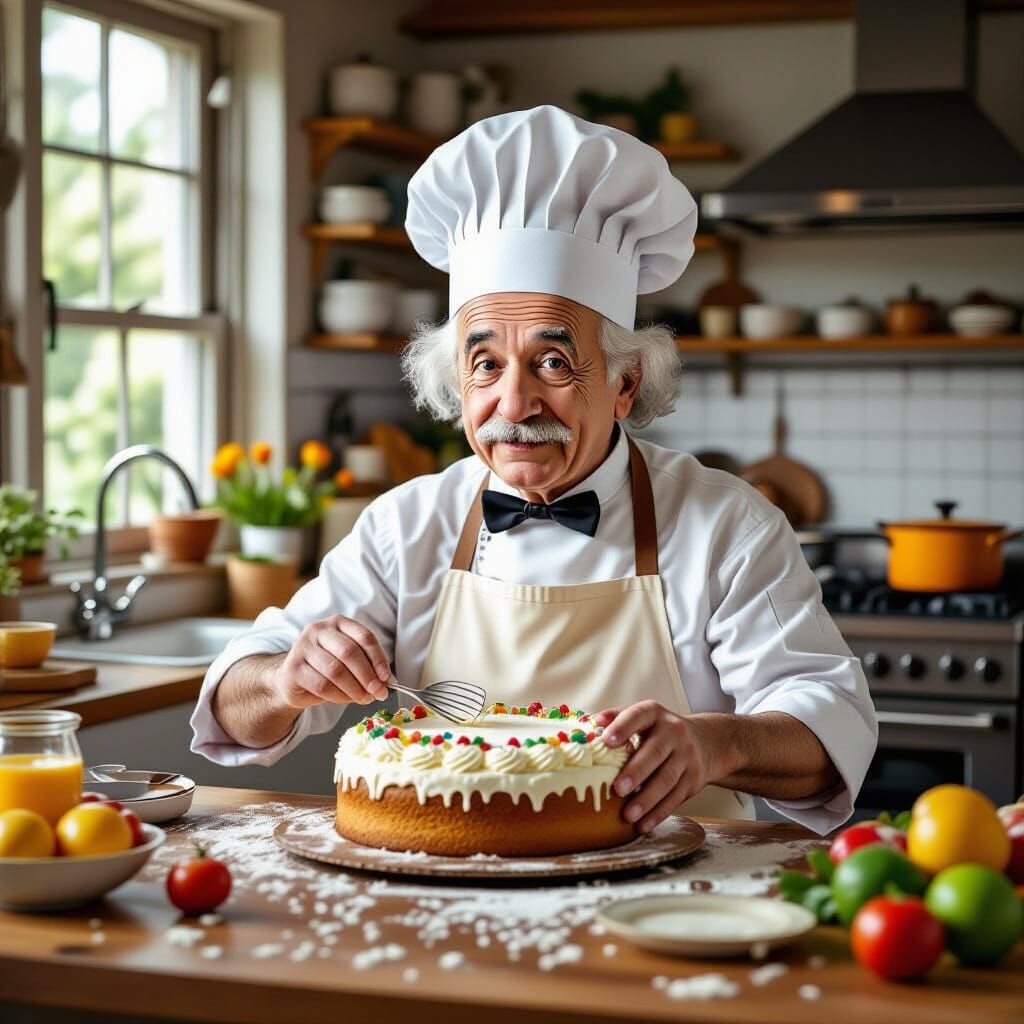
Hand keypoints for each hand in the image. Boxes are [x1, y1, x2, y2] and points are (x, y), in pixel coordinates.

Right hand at [270, 616, 390, 709]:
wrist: (292, 679)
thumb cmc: (326, 668)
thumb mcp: (348, 661)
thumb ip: (367, 666)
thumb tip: (387, 682)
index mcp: (338, 622)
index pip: (364, 636)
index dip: (378, 658)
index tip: (387, 677)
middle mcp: (319, 630)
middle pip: (349, 652)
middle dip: (368, 676)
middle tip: (379, 692)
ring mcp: (303, 647)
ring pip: (336, 671)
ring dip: (355, 689)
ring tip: (365, 698)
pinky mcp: (293, 668)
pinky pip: (322, 685)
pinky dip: (339, 696)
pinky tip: (346, 699)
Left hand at [592, 701, 712, 834]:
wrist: (705, 742)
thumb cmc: (659, 731)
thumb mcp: (642, 717)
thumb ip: (616, 718)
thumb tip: (589, 724)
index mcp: (654, 714)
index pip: (638, 716)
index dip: (622, 727)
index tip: (606, 741)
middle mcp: (674, 732)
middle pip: (655, 753)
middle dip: (636, 772)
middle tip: (618, 789)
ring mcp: (687, 756)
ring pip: (667, 779)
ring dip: (647, 799)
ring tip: (628, 815)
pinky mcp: (695, 778)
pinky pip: (675, 798)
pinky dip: (658, 813)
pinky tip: (643, 825)